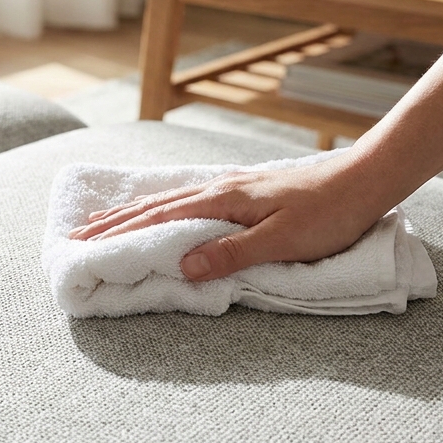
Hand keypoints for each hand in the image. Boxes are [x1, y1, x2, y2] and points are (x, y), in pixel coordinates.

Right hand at [66, 156, 389, 281]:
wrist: (366, 178)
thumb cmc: (329, 213)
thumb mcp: (282, 240)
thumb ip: (232, 252)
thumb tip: (181, 264)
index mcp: (223, 200)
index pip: (159, 218)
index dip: (120, 233)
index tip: (83, 244)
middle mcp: (221, 188)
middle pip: (156, 205)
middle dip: (114, 221)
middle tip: (76, 234)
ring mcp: (233, 187)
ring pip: (171, 200)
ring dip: (134, 212)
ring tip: (106, 221)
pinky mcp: (247, 191)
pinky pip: (190, 199)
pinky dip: (163, 206)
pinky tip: (163, 210)